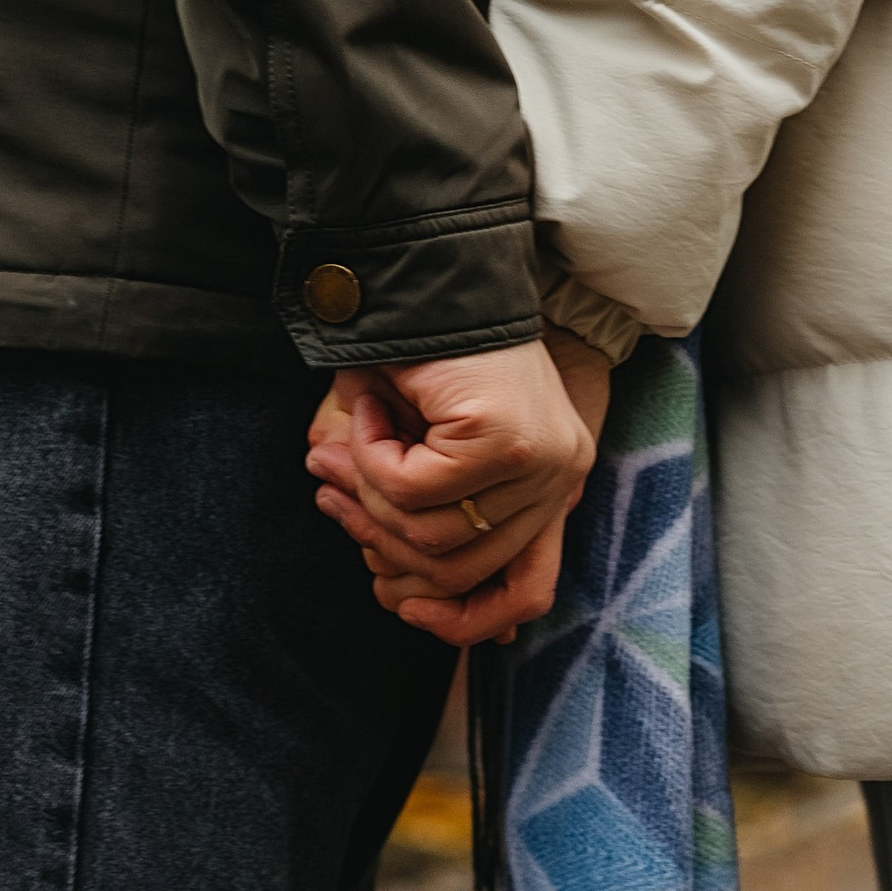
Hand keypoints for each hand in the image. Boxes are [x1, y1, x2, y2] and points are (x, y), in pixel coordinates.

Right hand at [308, 333, 611, 645]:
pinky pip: (413, 489)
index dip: (462, 618)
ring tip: (347, 441)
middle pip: (456, 570)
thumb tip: (400, 595)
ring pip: (429, 533)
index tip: (397, 600)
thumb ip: (417, 517)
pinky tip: (368, 411)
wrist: (431, 272)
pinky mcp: (506, 440)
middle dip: (377, 536)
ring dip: (368, 491)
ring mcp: (541, 461)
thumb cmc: (426, 356)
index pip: (527, 590)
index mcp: (552, 486)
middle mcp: (562, 478)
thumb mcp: (421, 450)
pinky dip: (370, 456)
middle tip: (329, 487)